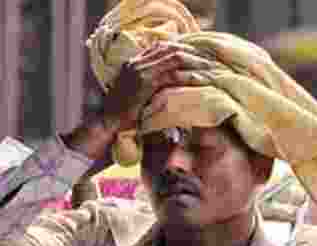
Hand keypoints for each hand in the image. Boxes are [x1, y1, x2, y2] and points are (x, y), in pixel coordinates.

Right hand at [62, 42, 217, 162]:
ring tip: (212, 69)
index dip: (185, 50)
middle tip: (212, 61)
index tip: (201, 57)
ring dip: (195, 62)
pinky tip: (202, 80)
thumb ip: (151, 91)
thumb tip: (171, 92)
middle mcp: (136, 63)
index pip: (163, 47)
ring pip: (174, 58)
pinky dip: (188, 76)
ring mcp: (139, 71)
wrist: (104, 127)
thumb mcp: (137, 99)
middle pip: (172, 49)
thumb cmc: (121, 118)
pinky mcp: (144, 82)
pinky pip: (171, 74)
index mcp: (134, 63)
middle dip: (194, 54)